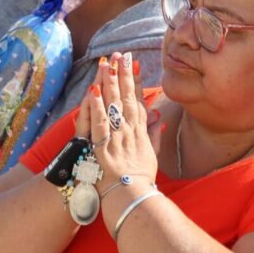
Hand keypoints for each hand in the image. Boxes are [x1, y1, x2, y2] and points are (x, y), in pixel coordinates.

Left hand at [75, 52, 158, 195]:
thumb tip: (160, 121)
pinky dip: (96, 106)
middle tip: (120, 54)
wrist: (134, 198)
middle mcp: (130, 131)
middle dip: (123, 74)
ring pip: (113, 106)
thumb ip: (154, 137)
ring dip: (109, 83)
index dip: (136, 81)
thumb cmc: (142, 181)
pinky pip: (99, 123)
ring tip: (106, 63)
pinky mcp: (104, 147)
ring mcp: (118, 138)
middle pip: (126, 98)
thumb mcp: (152, 157)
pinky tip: (93, 90)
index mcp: (141, 133)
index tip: (133, 64)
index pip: (138, 101)